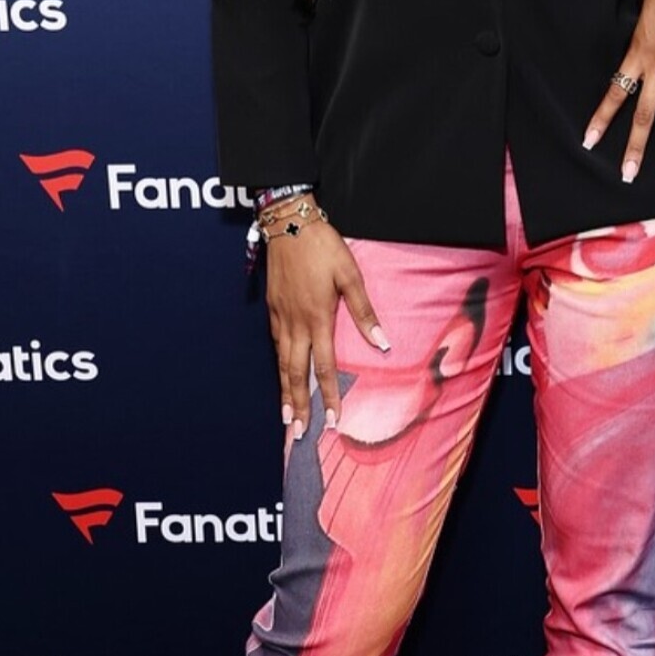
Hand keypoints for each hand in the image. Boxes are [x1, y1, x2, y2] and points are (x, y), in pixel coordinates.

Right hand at [263, 223, 388, 438]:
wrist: (289, 223)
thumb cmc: (323, 247)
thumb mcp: (351, 275)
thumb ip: (364, 312)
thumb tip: (383, 344)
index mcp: (318, 318)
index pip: (324, 367)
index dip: (329, 397)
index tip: (333, 422)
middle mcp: (295, 323)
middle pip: (295, 373)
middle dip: (298, 405)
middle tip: (298, 433)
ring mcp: (280, 316)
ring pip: (281, 362)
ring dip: (284, 391)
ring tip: (286, 416)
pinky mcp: (272, 308)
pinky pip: (276, 344)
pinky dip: (279, 365)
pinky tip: (283, 375)